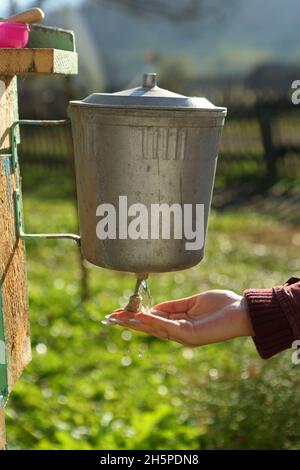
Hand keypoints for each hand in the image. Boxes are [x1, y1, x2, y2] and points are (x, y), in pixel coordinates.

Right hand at [107, 290, 253, 346]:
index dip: (137, 315)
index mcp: (180, 322)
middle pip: (149, 327)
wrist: (242, 310)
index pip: (153, 319)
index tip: (121, 310)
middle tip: (111, 317)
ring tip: (119, 317)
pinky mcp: (190, 335)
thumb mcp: (193, 302)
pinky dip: (153, 322)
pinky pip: (167, 327)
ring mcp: (184, 335)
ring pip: (155, 329)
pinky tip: (140, 317)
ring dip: (136, 322)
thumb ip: (174, 306)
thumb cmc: (223, 305)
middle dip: (130, 321)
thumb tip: (154, 306)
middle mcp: (179, 331)